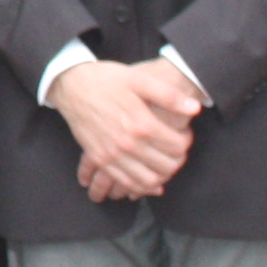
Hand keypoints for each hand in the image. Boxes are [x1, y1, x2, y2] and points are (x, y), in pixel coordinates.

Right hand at [54, 58, 197, 199]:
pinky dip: (139, 186)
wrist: (71, 85)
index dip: (186, 141)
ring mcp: (112, 155)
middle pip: (166, 167)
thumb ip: (168, 95)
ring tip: (163, 162)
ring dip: (161, 176)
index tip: (183, 134)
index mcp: (141, 124)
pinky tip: (146, 177)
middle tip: (176, 150)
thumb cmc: (106, 80)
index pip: (177, 146)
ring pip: (147, 181)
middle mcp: (128, 144)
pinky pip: (125, 183)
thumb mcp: (139, 80)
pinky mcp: (100, 159)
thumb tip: (195, 108)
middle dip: (177, 160)